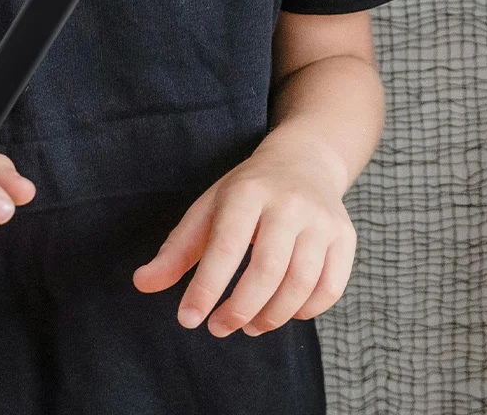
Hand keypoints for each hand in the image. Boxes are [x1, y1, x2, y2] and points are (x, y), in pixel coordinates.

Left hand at [131, 131, 356, 336]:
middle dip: (239, 310)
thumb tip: (142, 284)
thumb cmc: (248, 192)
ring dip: (271, 317)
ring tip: (249, 325)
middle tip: (219, 328)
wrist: (306, 159)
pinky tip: (284, 311)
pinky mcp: (345, 237)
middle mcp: (289, 203)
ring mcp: (322, 220)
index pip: (226, 245)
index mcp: (249, 191)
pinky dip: (305, 311)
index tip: (188, 320)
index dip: (206, 288)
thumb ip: (177, 250)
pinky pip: (330, 288)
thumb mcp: (209, 208)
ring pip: (300, 284)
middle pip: (266, 270)